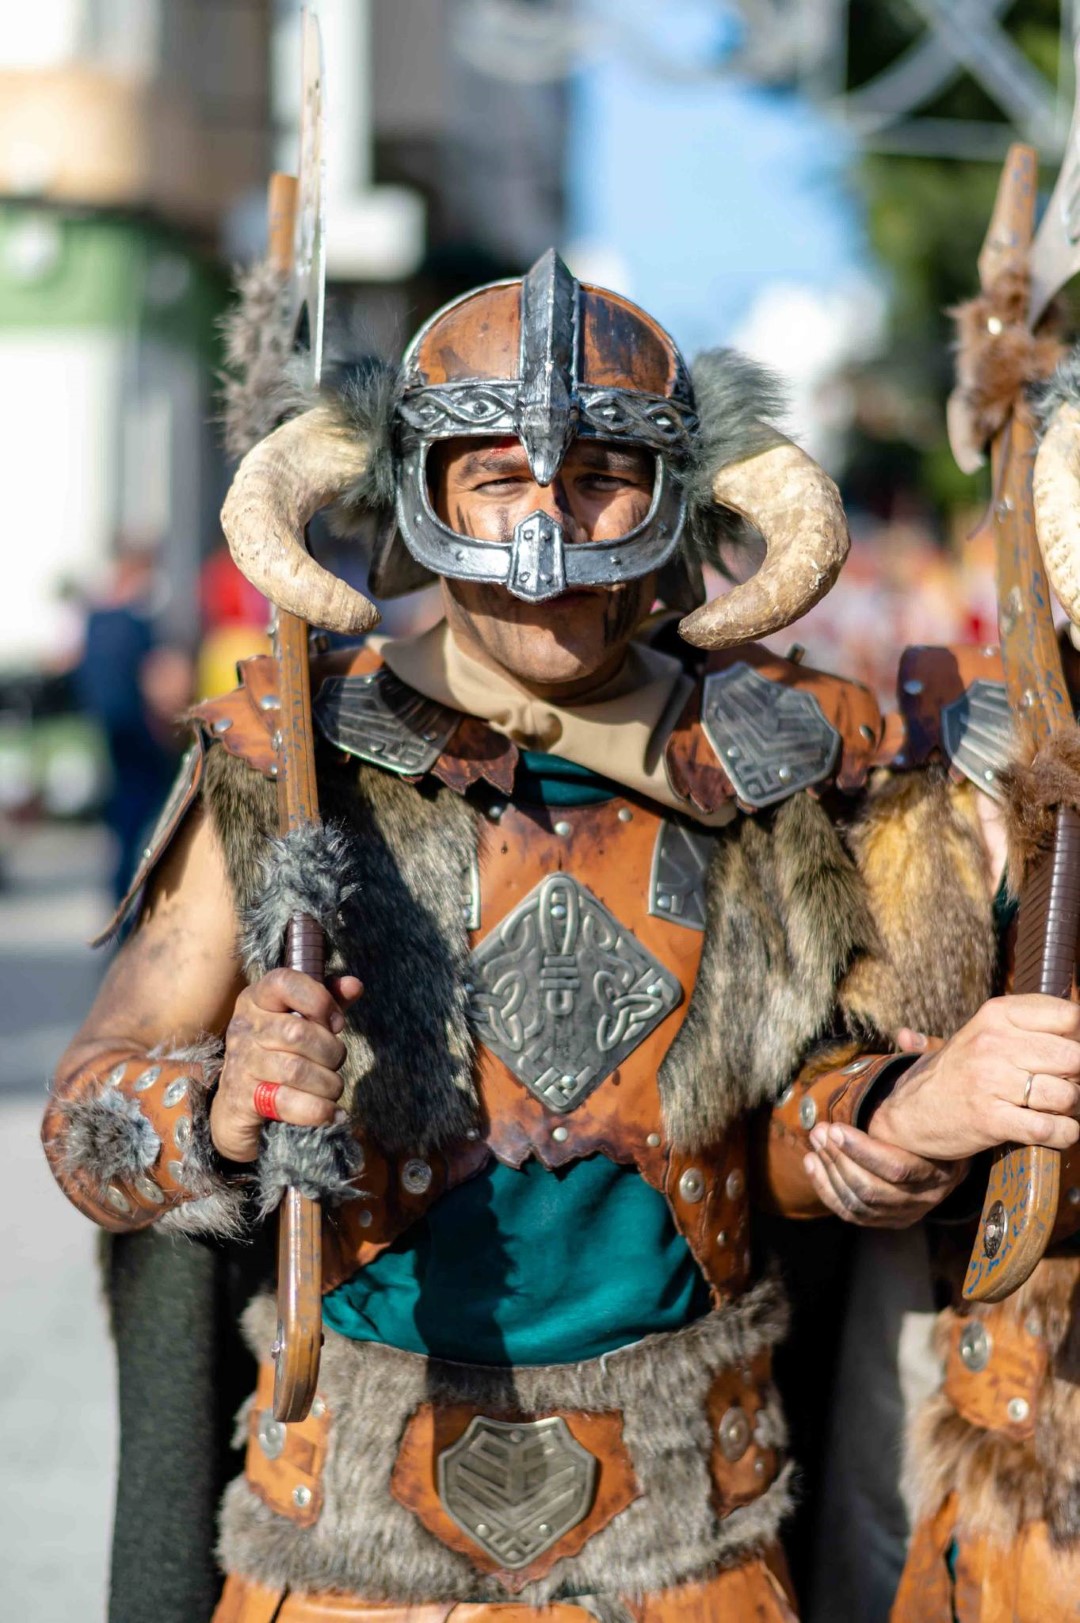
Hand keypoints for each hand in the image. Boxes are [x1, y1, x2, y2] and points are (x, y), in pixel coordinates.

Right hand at [211, 969, 361, 1161]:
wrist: (237, 1105)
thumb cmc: (278, 1052)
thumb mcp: (301, 1020)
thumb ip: (328, 1000)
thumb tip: (354, 986)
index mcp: (257, 999)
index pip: (284, 982)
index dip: (318, 999)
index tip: (336, 1022)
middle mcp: (244, 1026)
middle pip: (297, 1033)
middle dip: (331, 1051)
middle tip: (335, 1062)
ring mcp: (241, 1063)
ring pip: (296, 1070)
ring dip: (327, 1083)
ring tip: (333, 1088)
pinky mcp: (243, 1098)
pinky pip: (287, 1102)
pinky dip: (318, 1110)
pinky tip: (333, 1113)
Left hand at [803, 1122, 967, 1226]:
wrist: (946, 1157)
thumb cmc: (929, 1126)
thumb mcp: (925, 1118)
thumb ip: (900, 1113)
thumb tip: (865, 1098)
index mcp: (940, 1170)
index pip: (896, 1169)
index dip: (861, 1150)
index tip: (835, 1128)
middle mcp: (926, 1198)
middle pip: (872, 1189)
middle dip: (839, 1159)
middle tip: (820, 1132)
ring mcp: (907, 1213)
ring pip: (859, 1203)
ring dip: (829, 1173)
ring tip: (815, 1145)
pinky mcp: (889, 1221)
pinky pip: (851, 1213)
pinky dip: (826, 1189)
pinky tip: (812, 1164)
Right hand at [869, 994, 1079, 1161]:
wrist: (911, 1111)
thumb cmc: (961, 1070)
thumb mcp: (987, 1031)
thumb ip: (1031, 1025)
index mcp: (996, 1014)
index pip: (1069, 1016)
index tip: (1072, 1053)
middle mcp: (993, 1043)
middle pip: (1075, 1057)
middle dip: (1078, 1077)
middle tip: (1065, 1084)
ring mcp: (991, 1082)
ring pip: (1067, 1095)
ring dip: (1072, 1108)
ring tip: (1057, 1108)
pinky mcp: (991, 1120)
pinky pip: (1049, 1129)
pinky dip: (1064, 1134)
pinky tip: (1057, 1130)